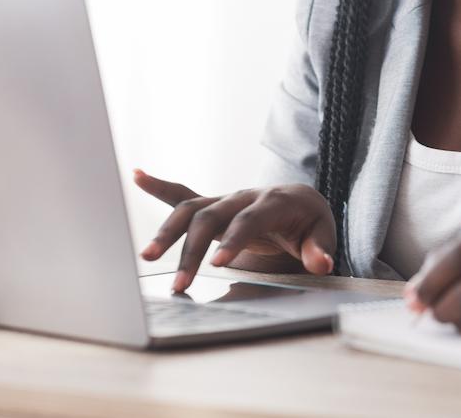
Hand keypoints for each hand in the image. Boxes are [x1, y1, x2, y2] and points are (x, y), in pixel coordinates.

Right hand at [133, 168, 335, 292]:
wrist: (300, 201)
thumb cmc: (310, 222)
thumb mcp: (322, 234)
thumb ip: (320, 249)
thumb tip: (322, 263)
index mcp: (273, 201)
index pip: (249, 221)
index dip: (234, 240)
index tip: (218, 264)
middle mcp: (243, 196)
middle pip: (211, 218)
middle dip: (193, 250)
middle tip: (181, 283)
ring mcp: (225, 199)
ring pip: (190, 210)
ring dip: (167, 233)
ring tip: (147, 256)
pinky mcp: (212, 205)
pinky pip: (182, 194)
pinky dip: (160, 186)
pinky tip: (138, 176)